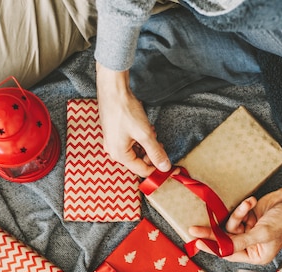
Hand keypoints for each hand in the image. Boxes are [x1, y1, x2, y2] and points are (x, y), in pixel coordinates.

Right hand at [95, 62, 170, 176]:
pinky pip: (129, 142)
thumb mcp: (145, 134)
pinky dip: (139, 138)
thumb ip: (155, 152)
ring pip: (135, 150)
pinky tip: (145, 128)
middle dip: (151, 153)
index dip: (157, 169)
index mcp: (119, 155)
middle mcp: (113, 151)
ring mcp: (112, 141)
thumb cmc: (125, 110)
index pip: (142, 170)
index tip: (170, 166)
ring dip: (146, 144)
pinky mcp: (114, 132)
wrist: (113, 90)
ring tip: (151, 132)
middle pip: (138, 160)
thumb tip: (164, 167)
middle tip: (160, 144)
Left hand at [188, 177, 281, 263]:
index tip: (198, 241)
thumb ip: (239, 242)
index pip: (229, 254)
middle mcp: (251, 245)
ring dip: (239, 214)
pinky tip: (252, 202)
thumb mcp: (261, 234)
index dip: (213, 248)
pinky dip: (243, 207)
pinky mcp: (249, 217)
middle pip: (226, 240)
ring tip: (249, 205)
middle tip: (195, 229)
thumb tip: (220, 249)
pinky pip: (238, 214)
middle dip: (215, 232)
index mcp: (256, 255)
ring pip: (231, 225)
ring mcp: (249, 230)